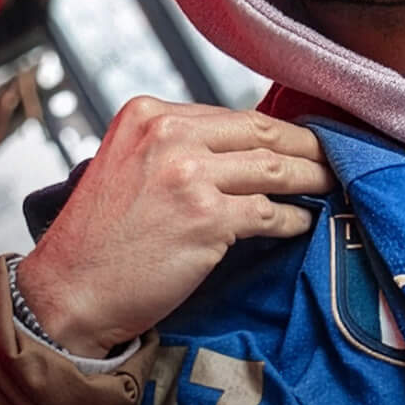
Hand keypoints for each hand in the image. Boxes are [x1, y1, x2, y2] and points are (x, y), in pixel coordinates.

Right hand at [20, 98, 329, 356]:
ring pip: (273, 168)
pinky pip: (270, 212)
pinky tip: (303, 222)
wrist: (69, 291)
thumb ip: (176, 147)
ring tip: (331, 184)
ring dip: (311, 178)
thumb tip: (241, 148)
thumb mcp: (127, 164)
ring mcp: (189, 175)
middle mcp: (169, 134)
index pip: (232, 115)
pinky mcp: (206, 218)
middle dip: (306, 145)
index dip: (275, 130)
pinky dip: (294, 218)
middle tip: (335, 156)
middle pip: (261, 131)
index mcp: (149, 114)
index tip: (302, 140)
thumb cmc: (99, 238)